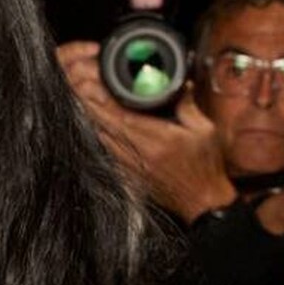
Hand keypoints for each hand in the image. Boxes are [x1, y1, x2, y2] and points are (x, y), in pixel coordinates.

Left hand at [56, 41, 237, 220]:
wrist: (201, 202)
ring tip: (80, 98)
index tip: (90, 83)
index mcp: (157, 139)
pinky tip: (93, 122)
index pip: (121, 116)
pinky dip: (98, 133)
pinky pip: (106, 149)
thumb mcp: (205, 131)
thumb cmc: (206, 167)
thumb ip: (189, 106)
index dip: (102, 99)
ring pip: (101, 136)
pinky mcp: (127, 173)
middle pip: (104, 124)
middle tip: (77, 85)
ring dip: (90, 117)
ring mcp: (130, 164)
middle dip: (89, 103)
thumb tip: (180, 84)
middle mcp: (138, 152)